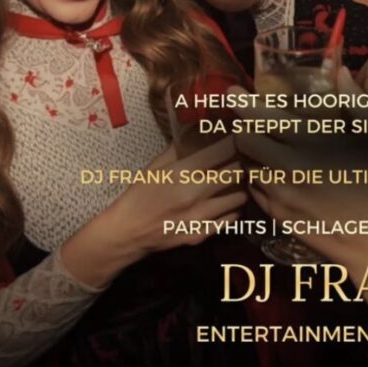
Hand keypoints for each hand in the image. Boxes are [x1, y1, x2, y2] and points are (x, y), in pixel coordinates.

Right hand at [105, 135, 245, 257]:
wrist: (127, 233)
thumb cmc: (139, 195)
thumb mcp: (156, 166)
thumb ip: (181, 148)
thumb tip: (201, 130)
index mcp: (182, 173)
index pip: (223, 151)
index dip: (234, 142)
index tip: (238, 138)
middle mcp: (195, 194)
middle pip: (237, 172)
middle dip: (240, 163)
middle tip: (240, 159)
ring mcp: (200, 218)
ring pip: (240, 196)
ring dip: (240, 187)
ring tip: (234, 182)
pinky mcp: (203, 235)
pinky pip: (232, 217)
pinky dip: (233, 208)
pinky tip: (225, 202)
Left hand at [234, 68, 367, 260]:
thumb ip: (356, 100)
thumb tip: (341, 73)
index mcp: (309, 144)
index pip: (258, 118)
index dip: (241, 101)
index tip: (235, 91)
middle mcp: (287, 170)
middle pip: (242, 141)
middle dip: (242, 125)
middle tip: (250, 118)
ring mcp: (280, 197)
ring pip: (246, 165)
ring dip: (249, 151)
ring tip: (262, 142)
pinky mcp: (279, 218)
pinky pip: (255, 190)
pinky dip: (258, 175)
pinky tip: (275, 170)